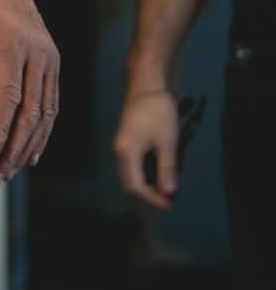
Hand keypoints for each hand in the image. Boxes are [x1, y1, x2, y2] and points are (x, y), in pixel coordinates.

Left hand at [0, 0, 59, 188]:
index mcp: (12, 41)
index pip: (7, 94)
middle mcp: (38, 51)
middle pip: (30, 111)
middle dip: (13, 148)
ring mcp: (49, 58)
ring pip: (44, 112)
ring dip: (27, 145)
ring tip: (6, 173)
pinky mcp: (50, 63)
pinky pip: (49, 103)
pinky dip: (41, 130)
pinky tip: (29, 153)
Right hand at [113, 87, 177, 207]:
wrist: (146, 86)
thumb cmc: (157, 112)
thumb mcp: (167, 142)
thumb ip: (167, 168)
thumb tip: (169, 192)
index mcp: (127, 154)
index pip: (137, 186)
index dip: (153, 198)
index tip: (170, 204)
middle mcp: (119, 152)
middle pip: (130, 183)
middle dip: (149, 193)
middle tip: (169, 197)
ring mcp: (121, 146)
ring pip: (131, 174)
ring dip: (148, 182)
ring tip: (168, 184)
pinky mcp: (126, 140)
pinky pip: (133, 164)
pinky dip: (146, 172)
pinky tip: (160, 169)